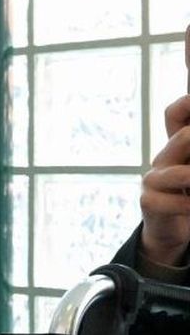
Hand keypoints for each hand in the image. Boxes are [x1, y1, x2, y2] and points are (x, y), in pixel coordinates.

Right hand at [141, 92, 189, 267]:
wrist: (170, 229)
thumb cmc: (187, 195)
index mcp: (177, 145)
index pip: (175, 114)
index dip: (186, 105)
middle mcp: (164, 157)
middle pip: (182, 137)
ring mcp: (153, 179)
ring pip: (180, 174)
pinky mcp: (149, 201)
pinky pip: (177, 203)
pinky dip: (189, 206)